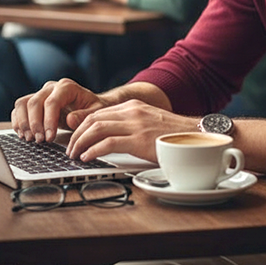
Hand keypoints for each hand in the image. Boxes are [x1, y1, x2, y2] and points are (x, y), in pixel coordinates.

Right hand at [12, 78, 103, 142]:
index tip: (49, 137)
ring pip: (23, 103)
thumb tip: (70, 120)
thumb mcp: (95, 112)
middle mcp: (51, 87)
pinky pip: (19, 108)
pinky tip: (23, 134)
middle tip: (40, 141)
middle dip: (35, 124)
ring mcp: (40, 93)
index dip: (48, 121)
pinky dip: (18, 121)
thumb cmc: (92, 108)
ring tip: (30, 139)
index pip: (52, 102)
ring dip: (24, 123)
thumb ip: (84, 116)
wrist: (88, 104)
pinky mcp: (33, 101)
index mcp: (67, 87)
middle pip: (35, 102)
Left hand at [65, 99, 197, 162]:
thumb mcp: (147, 123)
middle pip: (93, 119)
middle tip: (70, 148)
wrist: (195, 136)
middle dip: (76, 134)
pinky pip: (108, 143)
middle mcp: (132, 111)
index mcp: (132, 106)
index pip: (98, 112)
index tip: (74, 138)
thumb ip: (129, 125)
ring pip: (96, 128)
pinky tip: (87, 158)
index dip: (81, 125)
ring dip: (80, 143)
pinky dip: (93, 150)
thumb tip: (109, 138)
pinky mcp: (139, 139)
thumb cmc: (172, 135)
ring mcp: (135, 124)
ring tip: (75, 155)